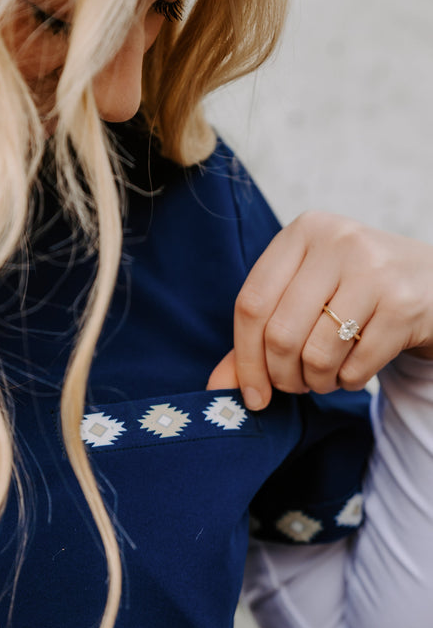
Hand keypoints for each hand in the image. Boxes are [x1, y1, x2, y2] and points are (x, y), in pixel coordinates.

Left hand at [207, 211, 432, 408]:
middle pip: (280, 334)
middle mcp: (337, 241)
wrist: (432, 283)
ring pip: (316, 354)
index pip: (251, 303)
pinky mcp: (404, 304)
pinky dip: (348, 382)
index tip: (252, 395)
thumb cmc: (353, 292)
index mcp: (303, 232)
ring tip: (325, 376)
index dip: (245, 359)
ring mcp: (374, 269)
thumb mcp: (304, 296)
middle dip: (282, 377)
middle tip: (295, 385)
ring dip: (317, 382)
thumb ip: (257, 337)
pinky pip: (355, 367)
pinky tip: (354, 368)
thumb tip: (216, 390)